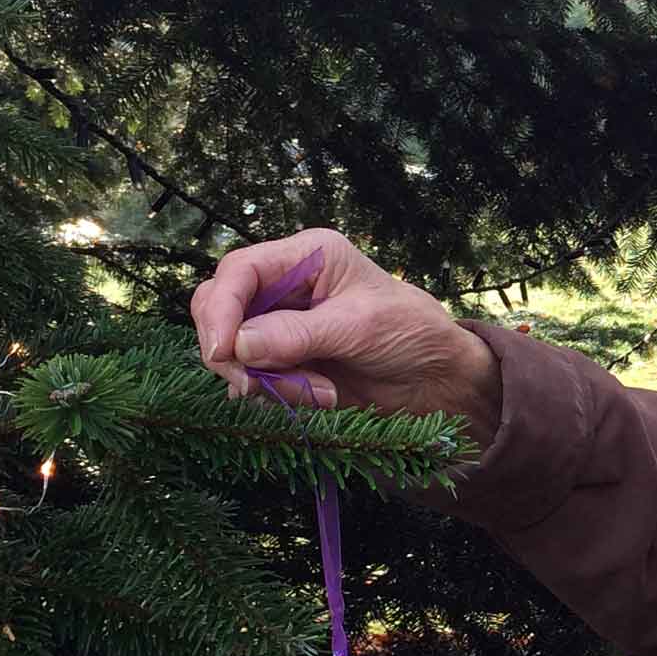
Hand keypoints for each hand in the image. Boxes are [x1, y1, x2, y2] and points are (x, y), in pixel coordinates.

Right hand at [190, 228, 499, 443]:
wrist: (437, 380)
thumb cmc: (410, 333)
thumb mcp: (357, 327)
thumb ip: (295, 335)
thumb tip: (237, 345)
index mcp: (307, 257)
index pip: (239, 270)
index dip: (220, 309)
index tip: (222, 352)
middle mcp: (286, 286)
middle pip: (219, 308)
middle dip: (233, 351)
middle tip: (256, 385)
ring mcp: (280, 325)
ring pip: (233, 351)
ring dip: (268, 381)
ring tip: (323, 392)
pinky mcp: (284, 361)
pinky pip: (254, 379)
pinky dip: (279, 395)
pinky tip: (322, 397)